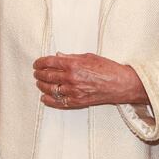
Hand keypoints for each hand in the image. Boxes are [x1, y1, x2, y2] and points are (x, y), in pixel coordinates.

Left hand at [33, 52, 147, 109]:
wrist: (122, 84)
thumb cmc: (108, 68)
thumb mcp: (88, 57)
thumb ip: (71, 57)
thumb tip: (58, 56)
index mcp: (73, 64)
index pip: (49, 62)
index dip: (40, 63)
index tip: (37, 63)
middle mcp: (71, 78)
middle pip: (47, 76)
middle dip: (39, 74)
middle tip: (36, 72)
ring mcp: (74, 91)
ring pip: (50, 89)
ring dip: (42, 85)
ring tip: (39, 83)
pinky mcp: (78, 101)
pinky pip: (59, 102)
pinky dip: (49, 100)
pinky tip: (44, 97)